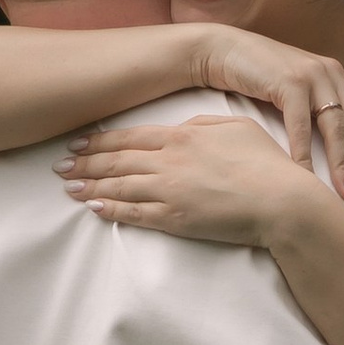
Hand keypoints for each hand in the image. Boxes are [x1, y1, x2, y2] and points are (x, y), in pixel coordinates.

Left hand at [56, 117, 337, 247]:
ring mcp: (170, 191)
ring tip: (68, 188)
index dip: (101, 140)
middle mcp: (169, 161)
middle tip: (60, 166)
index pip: (131, 137)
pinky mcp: (176, 219)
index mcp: (183, 135)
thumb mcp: (237, 128)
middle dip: (85, 163)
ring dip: (90, 186)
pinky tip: (94, 208)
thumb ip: (204, 125)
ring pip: (120, 186)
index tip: (79, 143)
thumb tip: (184, 128)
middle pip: (117, 160)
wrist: (282, 202)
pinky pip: (135, 214)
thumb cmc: (267, 165)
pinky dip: (112, 209)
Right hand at [191, 31, 343, 203]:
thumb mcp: (309, 91)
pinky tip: (307, 178)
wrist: (225, 52)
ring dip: (342, 165)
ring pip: (336, 128)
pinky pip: (301, 126)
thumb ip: (343, 105)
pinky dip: (305, 155)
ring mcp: (313, 76)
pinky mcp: (289, 81)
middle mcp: (333, 75)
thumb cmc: (265, 78)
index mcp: (342, 80)